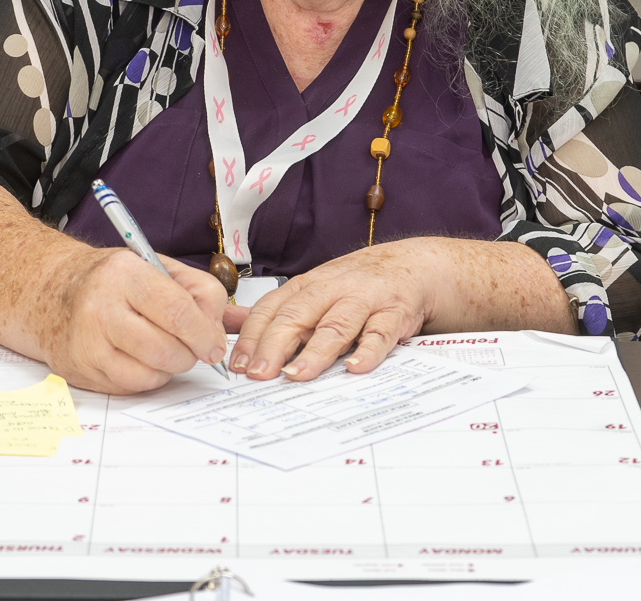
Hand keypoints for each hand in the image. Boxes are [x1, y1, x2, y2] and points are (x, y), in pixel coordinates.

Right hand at [39, 249, 228, 394]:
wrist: (54, 291)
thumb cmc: (113, 281)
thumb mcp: (158, 268)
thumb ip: (200, 291)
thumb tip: (221, 330)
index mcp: (125, 274)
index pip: (179, 311)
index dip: (205, 333)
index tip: (213, 344)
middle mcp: (101, 307)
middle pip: (167, 349)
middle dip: (190, 354)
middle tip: (191, 346)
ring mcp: (88, 342)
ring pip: (152, 374)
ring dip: (170, 367)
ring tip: (164, 347)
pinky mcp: (82, 369)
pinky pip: (132, 386)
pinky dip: (147, 377)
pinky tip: (140, 357)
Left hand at [228, 240, 443, 380]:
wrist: (412, 266)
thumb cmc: (357, 284)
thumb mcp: (313, 290)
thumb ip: (275, 311)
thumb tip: (228, 324)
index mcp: (308, 285)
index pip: (272, 309)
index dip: (252, 336)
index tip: (238, 364)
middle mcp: (333, 290)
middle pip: (298, 316)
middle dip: (274, 345)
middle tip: (258, 374)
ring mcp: (365, 301)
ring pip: (336, 325)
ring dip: (315, 351)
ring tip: (296, 375)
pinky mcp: (395, 314)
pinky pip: (381, 333)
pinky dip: (369, 351)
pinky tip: (356, 368)